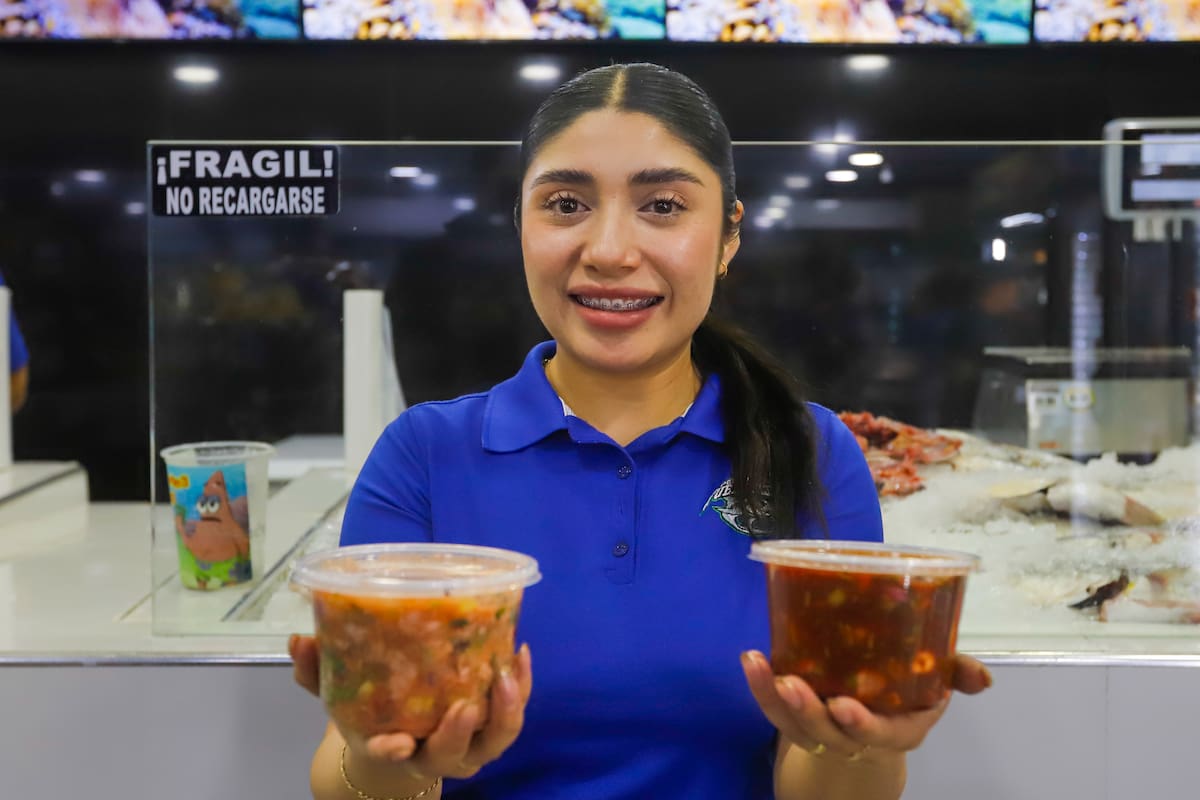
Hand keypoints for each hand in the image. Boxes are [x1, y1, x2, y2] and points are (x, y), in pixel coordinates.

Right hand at [289, 635, 532, 779]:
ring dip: (507, 708)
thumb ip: (316, 671)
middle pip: (456, 754)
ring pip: (496, 737)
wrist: (401, 737)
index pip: (393, 756)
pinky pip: (513, 710)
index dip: (393, 752)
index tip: (399, 743)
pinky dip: (521, 686)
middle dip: (460, 733)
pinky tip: (518, 652)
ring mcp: (470, 743)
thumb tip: (296, 639)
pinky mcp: (493, 723)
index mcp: (394, 749)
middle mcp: (437, 754)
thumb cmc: (371, 712)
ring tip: (507, 668)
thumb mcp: (338, 694)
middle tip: (465, 704)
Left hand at [741, 651, 991, 759]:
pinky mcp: (794, 718)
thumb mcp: (934, 681)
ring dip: (774, 696)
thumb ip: (955, 673)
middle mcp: (855, 737)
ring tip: (757, 664)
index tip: (843, 707)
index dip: (862, 725)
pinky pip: (773, 709)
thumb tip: (983, 678)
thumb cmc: (905, 693)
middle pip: (828, 733)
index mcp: (896, 730)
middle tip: (791, 684)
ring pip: (794, 723)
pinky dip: (760, 687)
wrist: (870, 720)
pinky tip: (751, 659)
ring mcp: (821, 730)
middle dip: (809, 712)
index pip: (880, 735)